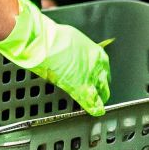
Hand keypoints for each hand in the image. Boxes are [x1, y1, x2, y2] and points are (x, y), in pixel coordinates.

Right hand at [0, 0, 111, 115]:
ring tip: (101, 103)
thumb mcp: (71, 38)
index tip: (103, 75)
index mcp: (94, 51)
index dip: (104, 72)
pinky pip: (90, 100)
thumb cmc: (53, 38)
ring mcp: (87, 76)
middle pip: (104, 78)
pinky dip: (94, 106)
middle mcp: (94, 64)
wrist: (44, 45)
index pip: (104, 64)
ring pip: (100, 90)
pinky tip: (98, 111)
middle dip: (104, 85)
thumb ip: (76, 48)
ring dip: (100, 96)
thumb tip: (74, 50)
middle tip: (104, 91)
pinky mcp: (77, 87)